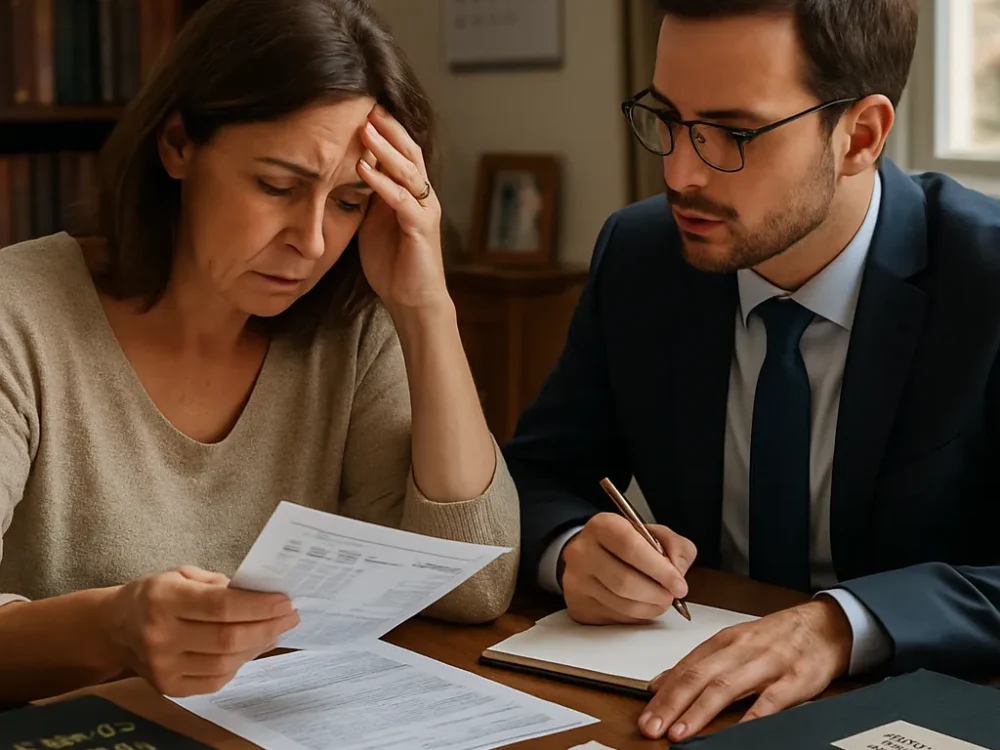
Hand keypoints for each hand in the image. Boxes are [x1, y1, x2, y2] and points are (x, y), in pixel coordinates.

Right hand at [104, 566, 299, 696]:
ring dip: (258, 646)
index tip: (285, 601)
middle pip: (227, 638)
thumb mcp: (182, 575)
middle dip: (267, 626)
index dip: (258, 605)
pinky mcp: (168, 687)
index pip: (221, 606)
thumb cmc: (156, 594)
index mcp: (164, 599)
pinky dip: (239, 664)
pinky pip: (215, 680)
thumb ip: (220, 584)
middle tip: (290, 617)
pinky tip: (252, 648)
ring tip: (276, 631)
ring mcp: (163, 667)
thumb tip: (263, 595)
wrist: (115, 627)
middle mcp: (161, 636)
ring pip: (225, 662)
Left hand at [356, 105, 447, 314]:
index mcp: (410, 194)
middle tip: (366, 105)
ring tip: (364, 129)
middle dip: (388, 129)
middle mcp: (422, 197)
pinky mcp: (422, 229)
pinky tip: (364, 170)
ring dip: (385, 149)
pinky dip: (383, 184)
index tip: (360, 108)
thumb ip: (366, 198)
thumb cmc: (393, 265)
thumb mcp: (372, 223)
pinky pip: (402, 200)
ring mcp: (424, 211)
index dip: (384, 130)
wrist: (413, 302)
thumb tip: (340, 174)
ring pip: (408, 171)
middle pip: (409, 152)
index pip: (400, 152)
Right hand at [560, 512, 695, 624]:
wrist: (591, 556)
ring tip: (660, 601)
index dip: (659, 569)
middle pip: (625, 581)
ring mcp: (577, 582)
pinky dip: (636, 617)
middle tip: (672, 596)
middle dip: (657, 594)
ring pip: (622, 604)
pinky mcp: (579, 606)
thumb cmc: (626, 545)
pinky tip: (641, 606)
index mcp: (602, 526)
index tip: (679, 584)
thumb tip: (678, 572)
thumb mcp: (653, 533)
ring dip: (650, 608)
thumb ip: (675, 545)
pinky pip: (615, 619)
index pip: (630, 547)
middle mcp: (583, 552)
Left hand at [639, 598, 852, 741]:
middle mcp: (740, 649)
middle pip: (698, 676)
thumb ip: (698, 663)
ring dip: (699, 712)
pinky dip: (751, 717)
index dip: (663, 692)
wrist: (824, 626)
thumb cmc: (775, 638)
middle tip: (652, 726)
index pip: (685, 667)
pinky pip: (770, 701)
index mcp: (723, 641)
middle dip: (672, 704)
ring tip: (680, 732)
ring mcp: (767, 663)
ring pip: (726, 687)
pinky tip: (736, 732)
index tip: (645, 713)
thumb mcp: (732, 643)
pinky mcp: (794, 679)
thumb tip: (659, 684)